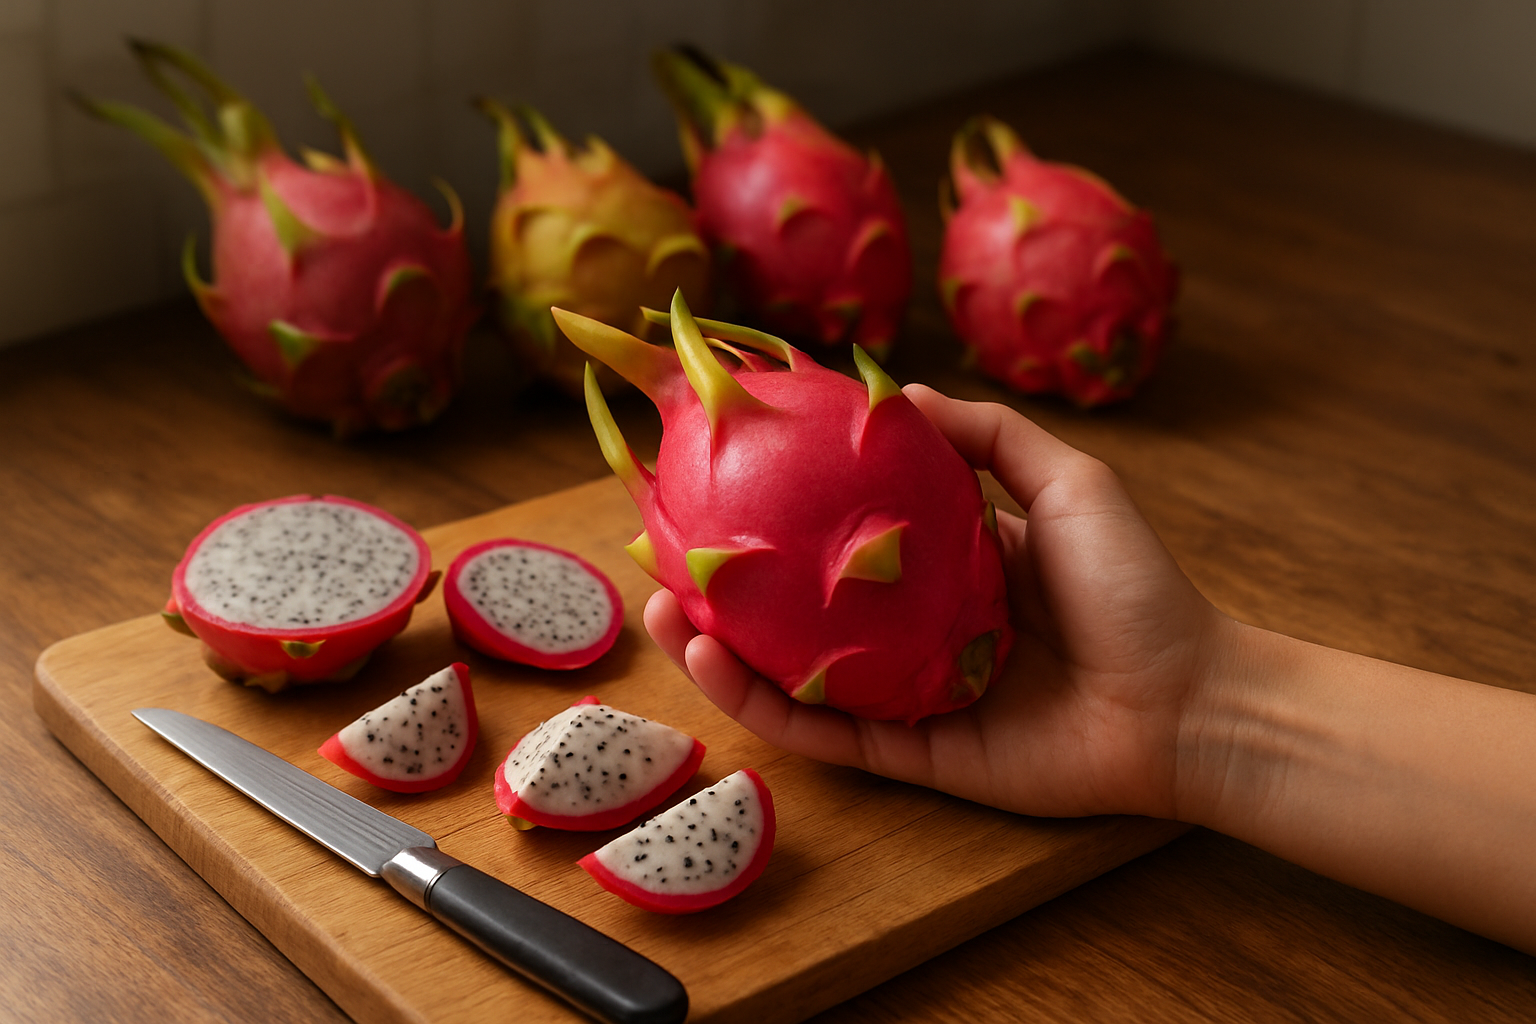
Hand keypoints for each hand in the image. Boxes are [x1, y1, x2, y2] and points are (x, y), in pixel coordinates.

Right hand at [645, 383, 1231, 819]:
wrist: (1188, 698)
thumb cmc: (1134, 585)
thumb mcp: (1066, 481)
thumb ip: (988, 436)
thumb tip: (899, 392)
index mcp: (938, 567)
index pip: (838, 538)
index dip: (776, 516)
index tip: (714, 480)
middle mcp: (909, 631)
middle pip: (796, 611)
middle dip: (722, 589)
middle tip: (659, 557)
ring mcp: (905, 696)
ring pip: (792, 677)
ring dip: (718, 651)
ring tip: (660, 613)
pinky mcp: (913, 755)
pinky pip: (825, 734)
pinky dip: (764, 707)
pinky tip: (714, 666)